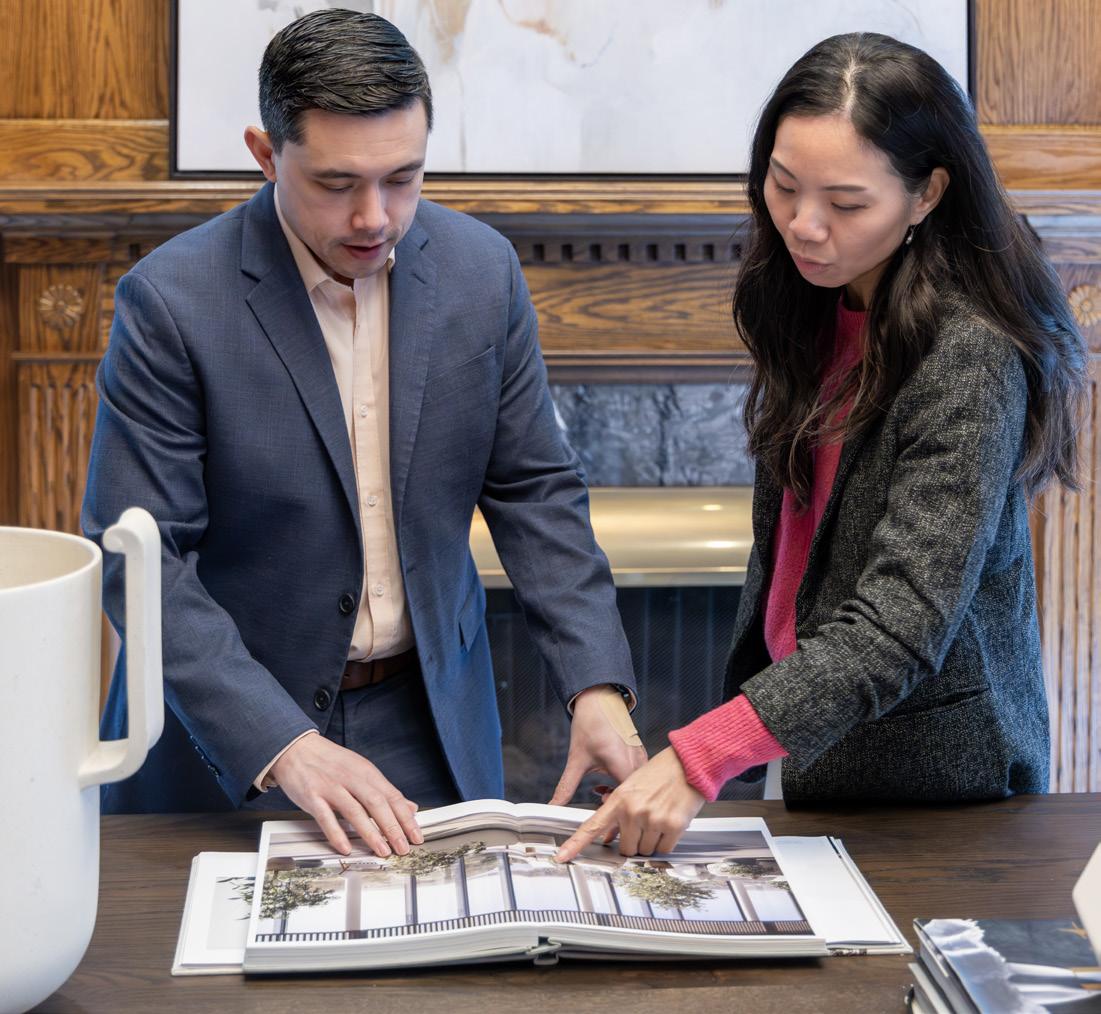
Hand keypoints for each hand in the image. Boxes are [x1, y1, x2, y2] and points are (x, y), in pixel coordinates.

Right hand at [270, 733, 422, 856]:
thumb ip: (384, 791)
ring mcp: (331, 787)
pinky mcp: (312, 796)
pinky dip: (336, 833)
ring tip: (382, 850)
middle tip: (403, 848)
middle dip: (393, 827)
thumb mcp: (361, 770)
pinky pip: (325, 817)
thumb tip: (410, 807)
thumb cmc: (330, 762)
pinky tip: (345, 847)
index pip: (392, 796)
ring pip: (355, 810)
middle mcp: (351, 778)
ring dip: (371, 833)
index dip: (406, 818)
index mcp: (366, 772)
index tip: (416, 835)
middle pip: (377, 803)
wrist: (297, 748)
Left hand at [548, 685, 646, 805]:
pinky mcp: (641, 756)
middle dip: (617, 809)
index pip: (625, 800)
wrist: (599, 700)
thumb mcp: (576, 759)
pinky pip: (638, 779)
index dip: (614, 813)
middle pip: (634, 797)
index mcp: (622, 762)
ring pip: (637, 789)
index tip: (600, 819)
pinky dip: (624, 785)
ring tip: (601, 793)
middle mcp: (637, 761)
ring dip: (620, 796)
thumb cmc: (591, 724)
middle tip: (599, 810)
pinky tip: (608, 783)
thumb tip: (555, 805)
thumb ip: (566, 786)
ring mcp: (642, 759)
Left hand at [554, 746, 704, 862]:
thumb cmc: (661, 770)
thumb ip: (620, 808)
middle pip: (625, 848)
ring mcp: (654, 819)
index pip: (592, 826)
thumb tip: (612, 833)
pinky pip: (664, 849)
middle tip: (643, 822)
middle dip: (633, 841)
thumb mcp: (632, 782)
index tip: (562, 857)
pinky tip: (669, 821)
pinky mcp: (674, 825)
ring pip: (645, 851)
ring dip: (651, 840)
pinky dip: (666, 841)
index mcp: (619, 798)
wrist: (689, 761)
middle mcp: (634, 810)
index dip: (575, 844)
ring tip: (658, 816)